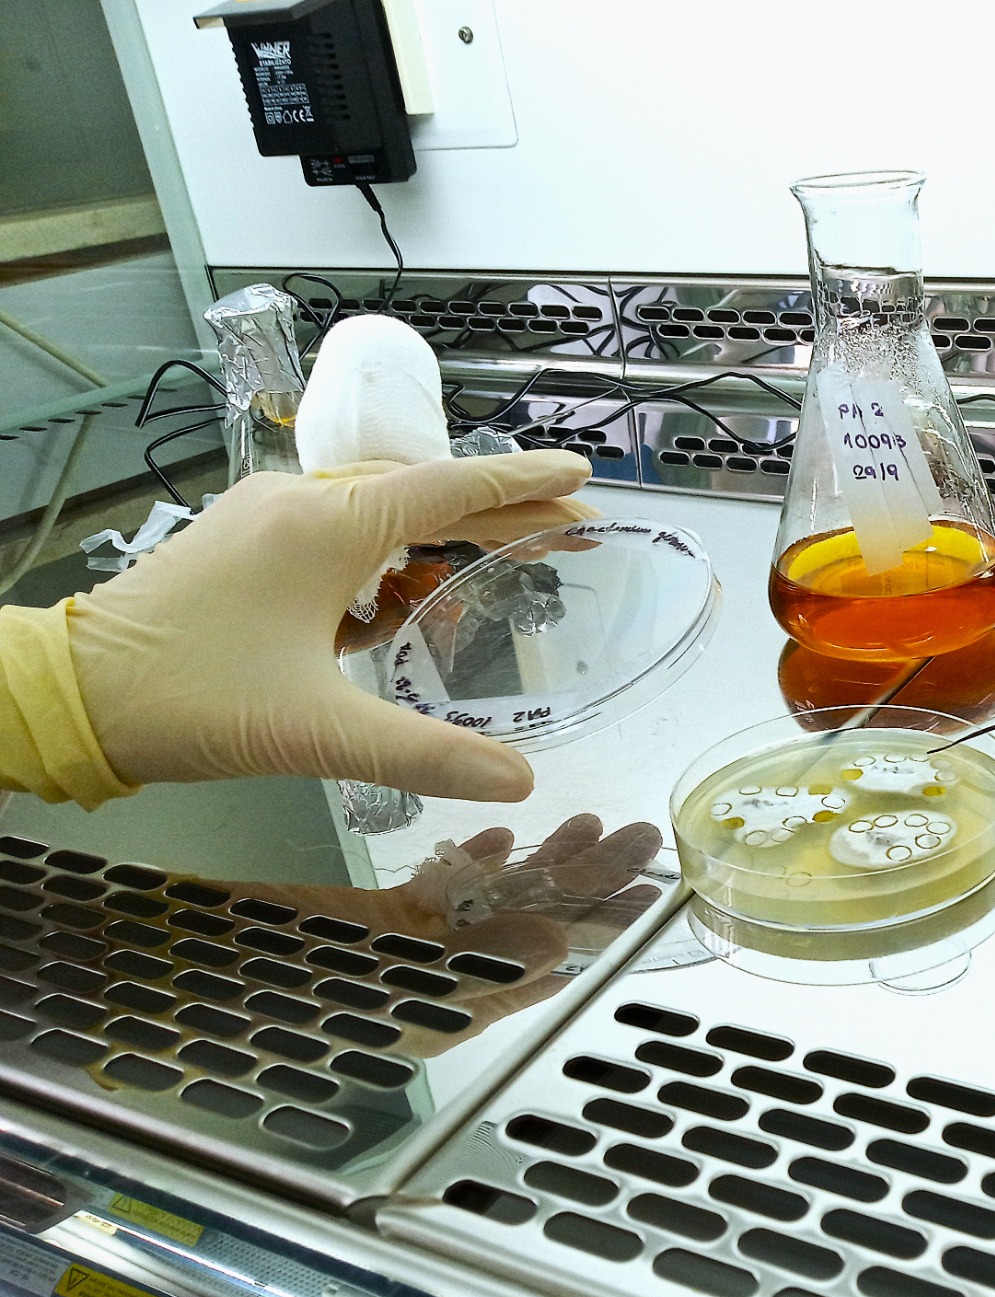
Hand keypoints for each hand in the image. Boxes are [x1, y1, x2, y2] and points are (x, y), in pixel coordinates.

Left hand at [69, 452, 598, 800]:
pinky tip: (404, 591)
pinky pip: (340, 527)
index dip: (521, 482)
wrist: (71, 694)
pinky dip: (392, 548)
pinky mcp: (244, 543)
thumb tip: (519, 780)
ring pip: (379, 507)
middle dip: (500, 507)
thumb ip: (424, 754)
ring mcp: (266, 517)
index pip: (449, 488)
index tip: (580, 476)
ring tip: (504, 553)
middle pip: (423, 491)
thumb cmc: (192, 699)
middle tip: (568, 528)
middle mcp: (300, 502)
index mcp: (326, 525)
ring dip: (445, 527)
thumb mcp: (316, 731)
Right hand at [203, 814, 664, 1056]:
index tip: (651, 890)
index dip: (602, 929)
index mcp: (454, 1008)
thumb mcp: (390, 991)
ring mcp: (410, 948)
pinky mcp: (375, 917)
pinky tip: (499, 838)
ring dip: (541, 862)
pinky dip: (472, 860)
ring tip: (588, 823)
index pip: (549, 967)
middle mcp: (442, 980)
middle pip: (533, 925)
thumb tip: (563, 948)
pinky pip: (439, 889)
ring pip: (494, 901)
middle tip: (640, 835)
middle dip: (587, 880)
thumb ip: (476, 975)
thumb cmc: (282, 998)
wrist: (186, 980)